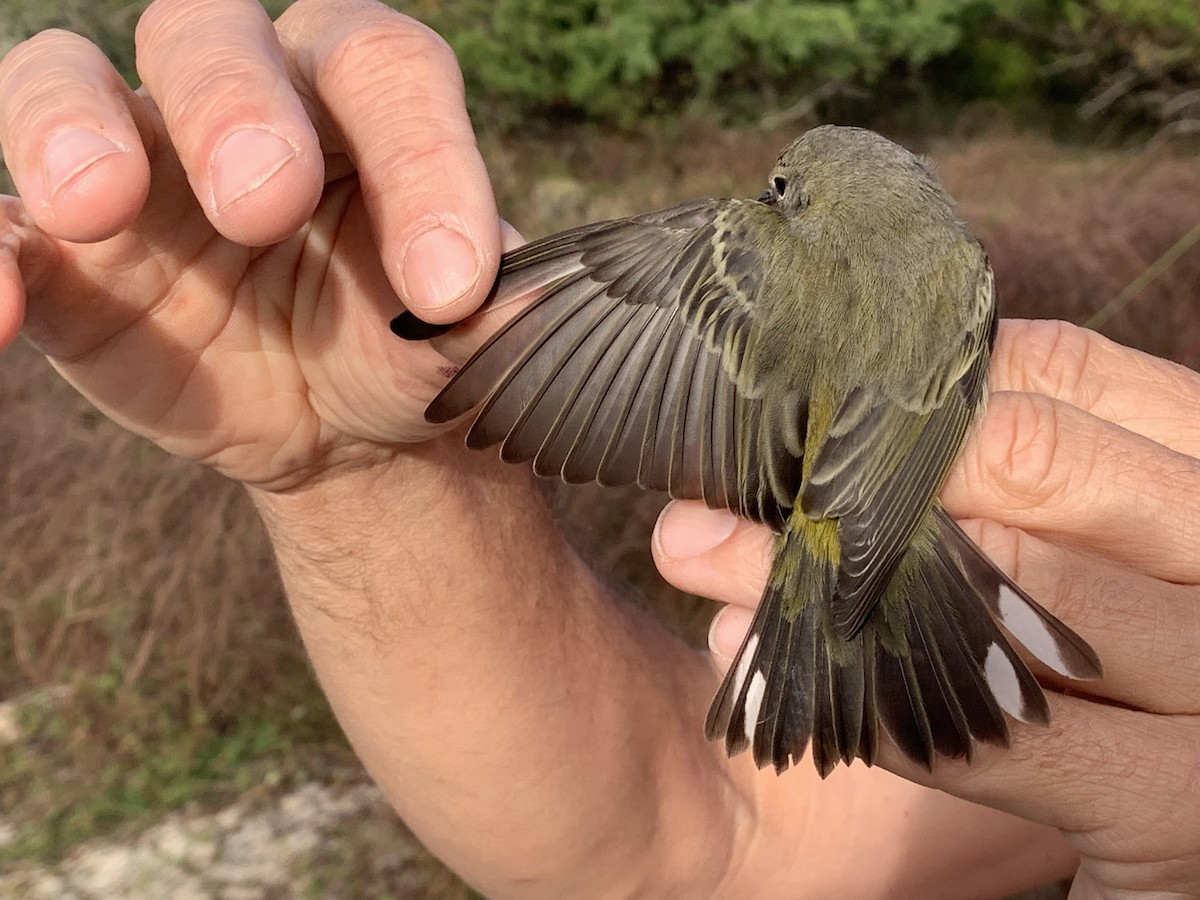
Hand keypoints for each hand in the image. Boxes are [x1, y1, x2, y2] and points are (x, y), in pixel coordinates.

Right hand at [0, 0, 503, 490]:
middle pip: (210, 34)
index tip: (449, 283)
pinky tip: (1, 310)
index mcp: (358, 97)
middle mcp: (242, 102)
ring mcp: (140, 167)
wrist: (351, 422)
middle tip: (262, 203)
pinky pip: (4, 226)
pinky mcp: (67, 254)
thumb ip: (486, 316)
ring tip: (99, 205)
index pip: (382, 72)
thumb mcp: (460, 340)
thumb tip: (513, 305)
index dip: (419, 158)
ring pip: (62, 82)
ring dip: (66, 128)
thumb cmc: (409, 345)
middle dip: (231, 106)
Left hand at [654, 319, 1199, 898]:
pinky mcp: (1186, 806)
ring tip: (707, 561)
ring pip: (1008, 582)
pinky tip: (781, 679)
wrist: (1181, 838)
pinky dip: (872, 704)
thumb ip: (1001, 496)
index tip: (795, 414)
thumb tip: (797, 435)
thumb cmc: (1113, 685)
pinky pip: (993, 733)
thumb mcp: (1086, 564)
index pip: (1063, 375)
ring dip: (821, 576)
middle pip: (1035, 455)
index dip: (913, 390)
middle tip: (714, 486)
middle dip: (853, 467)